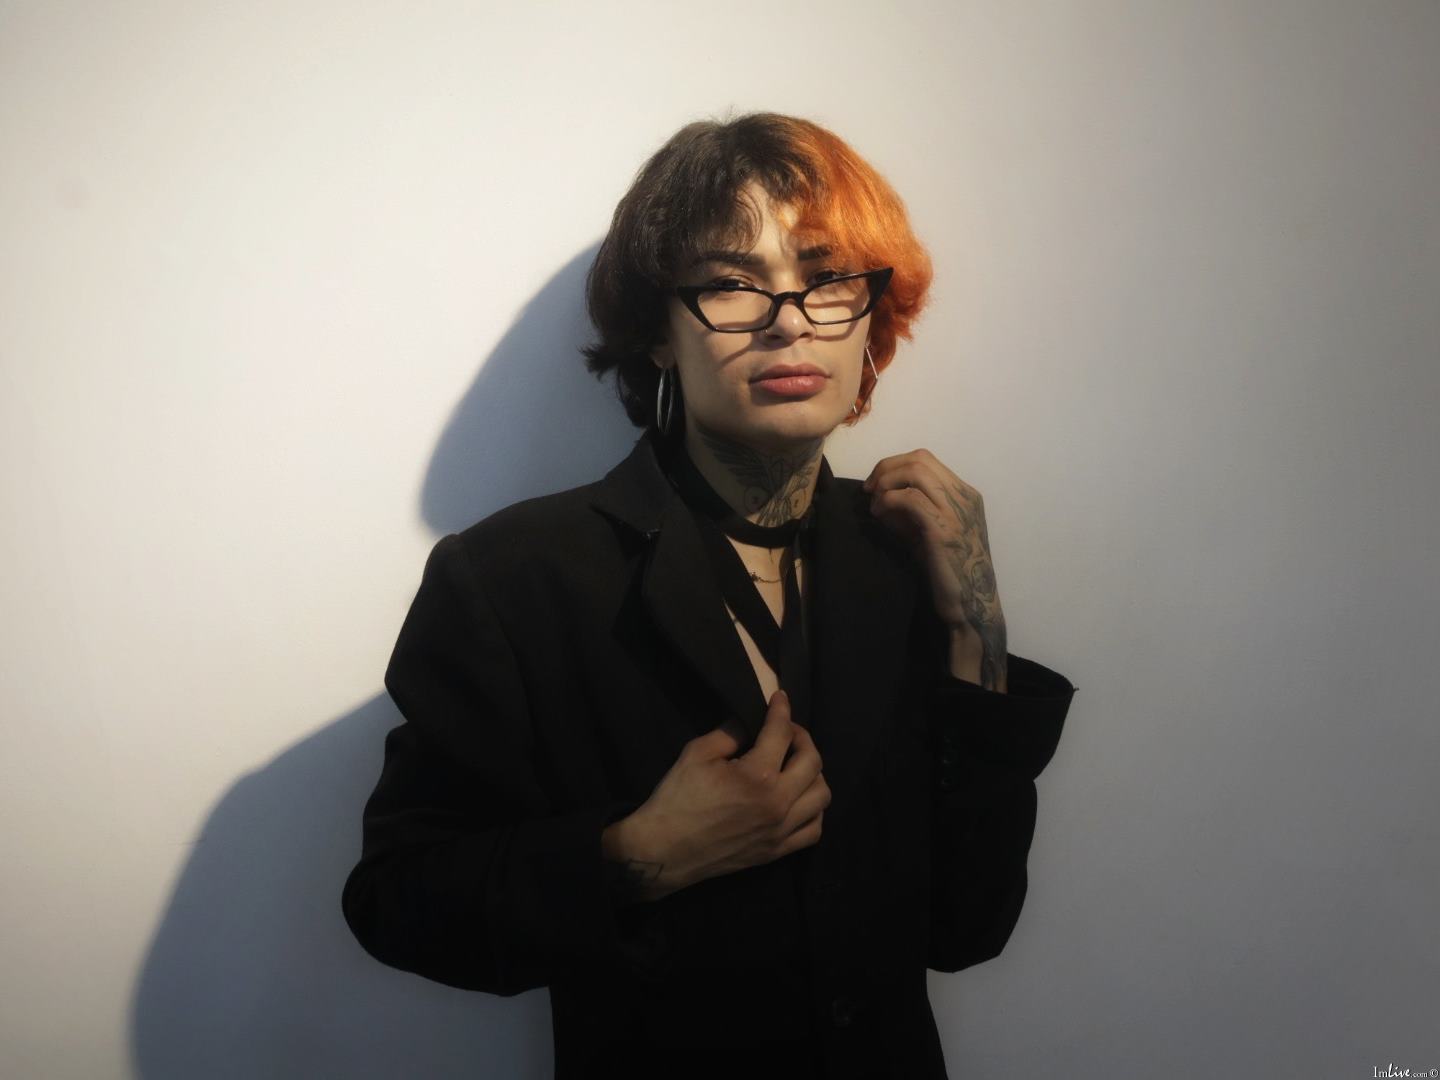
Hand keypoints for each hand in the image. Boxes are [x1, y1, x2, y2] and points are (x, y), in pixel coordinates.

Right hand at [605, 690, 830, 899]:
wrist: (664, 851)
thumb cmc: (677, 799)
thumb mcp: (697, 754)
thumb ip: (730, 733)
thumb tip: (750, 722)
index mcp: (757, 775)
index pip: (782, 733)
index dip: (782, 710)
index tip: (780, 698)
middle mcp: (778, 803)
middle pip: (812, 761)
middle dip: (802, 738)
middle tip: (786, 732)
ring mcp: (781, 830)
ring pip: (822, 795)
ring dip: (813, 774)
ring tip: (794, 767)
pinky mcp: (777, 851)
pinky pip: (814, 829)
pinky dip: (814, 810)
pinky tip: (798, 800)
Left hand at [862, 449, 1007, 676]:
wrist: (970, 605)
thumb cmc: (949, 571)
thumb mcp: (929, 532)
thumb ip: (910, 511)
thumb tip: (880, 496)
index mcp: (965, 494)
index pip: (925, 459)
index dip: (894, 466)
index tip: (875, 485)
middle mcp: (965, 497)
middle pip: (920, 459)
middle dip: (887, 469)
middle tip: (869, 491)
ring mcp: (957, 511)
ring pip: (916, 471)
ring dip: (887, 483)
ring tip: (876, 506)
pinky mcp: (944, 530)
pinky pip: (910, 499)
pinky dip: (888, 502)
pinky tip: (880, 516)